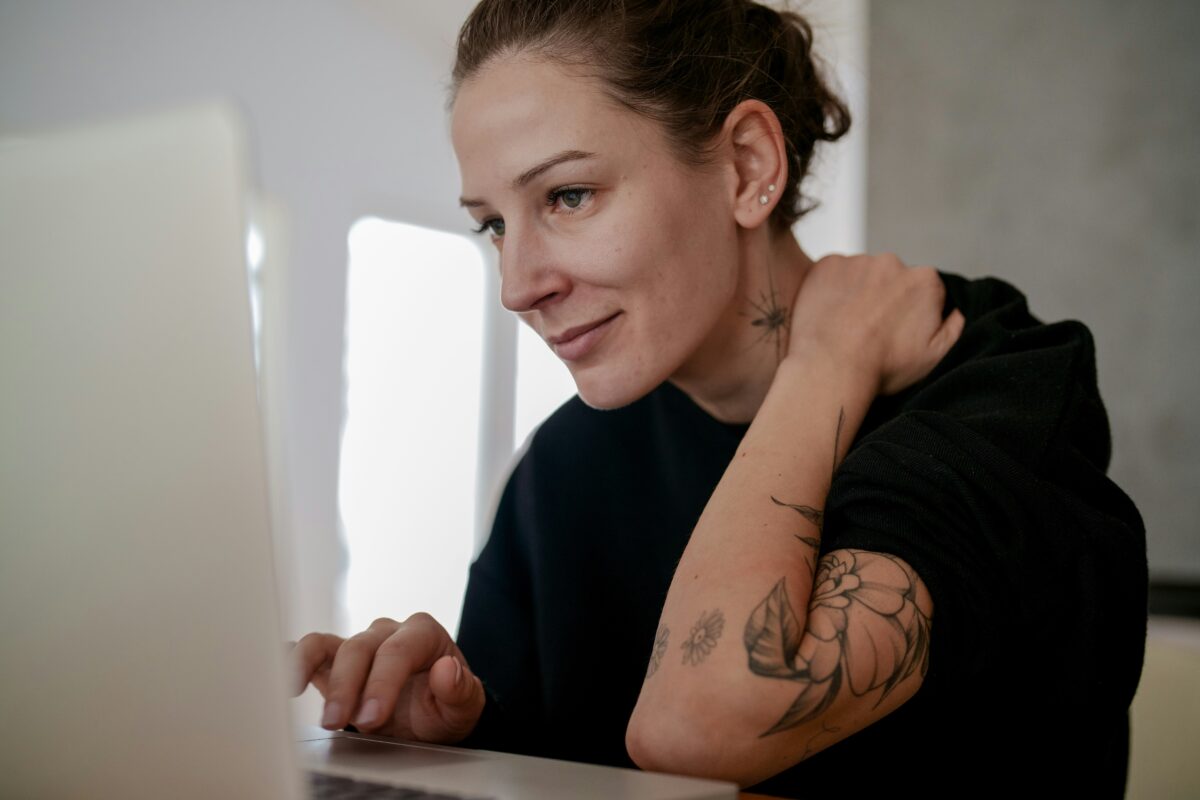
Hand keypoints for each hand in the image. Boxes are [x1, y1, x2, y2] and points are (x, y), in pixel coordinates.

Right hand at [289, 613, 485, 742]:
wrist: (431, 715)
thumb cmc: (447, 706)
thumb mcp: (464, 705)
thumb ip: (460, 689)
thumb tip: (446, 670)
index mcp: (422, 634)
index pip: (397, 650)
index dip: (381, 683)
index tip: (371, 718)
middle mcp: (387, 632)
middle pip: (358, 648)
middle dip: (346, 686)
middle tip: (338, 723)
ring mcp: (359, 644)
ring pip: (326, 644)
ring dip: (310, 672)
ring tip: (301, 702)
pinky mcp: (334, 661)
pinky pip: (308, 651)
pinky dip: (291, 659)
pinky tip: (281, 679)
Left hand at [787, 253, 964, 395]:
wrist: (831, 367)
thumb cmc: (882, 365)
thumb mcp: (934, 355)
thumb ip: (953, 327)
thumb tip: (955, 311)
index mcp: (925, 280)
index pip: (925, 291)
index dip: (912, 313)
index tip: (898, 332)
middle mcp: (893, 263)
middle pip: (893, 279)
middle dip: (885, 299)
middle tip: (871, 330)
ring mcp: (858, 262)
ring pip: (862, 275)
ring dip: (858, 293)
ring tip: (848, 326)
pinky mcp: (828, 265)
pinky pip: (834, 274)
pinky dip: (832, 289)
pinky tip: (830, 315)